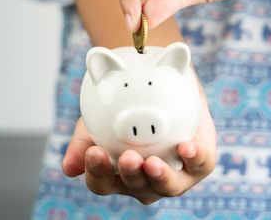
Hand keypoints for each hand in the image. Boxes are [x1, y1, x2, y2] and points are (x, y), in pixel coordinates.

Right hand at [62, 85, 215, 204]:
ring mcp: (174, 174)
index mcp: (117, 175)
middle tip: (128, 157)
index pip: (102, 183)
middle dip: (132, 175)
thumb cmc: (125, 109)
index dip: (97, 172)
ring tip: (152, 162)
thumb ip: (83, 140)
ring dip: (160, 176)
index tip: (94, 152)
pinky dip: (195, 158)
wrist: (158, 82)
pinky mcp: (200, 161)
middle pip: (136, 188)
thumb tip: (69, 168)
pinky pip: (201, 165)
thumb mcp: (98, 119)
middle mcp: (145, 181)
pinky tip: (186, 147)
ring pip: (169, 186)